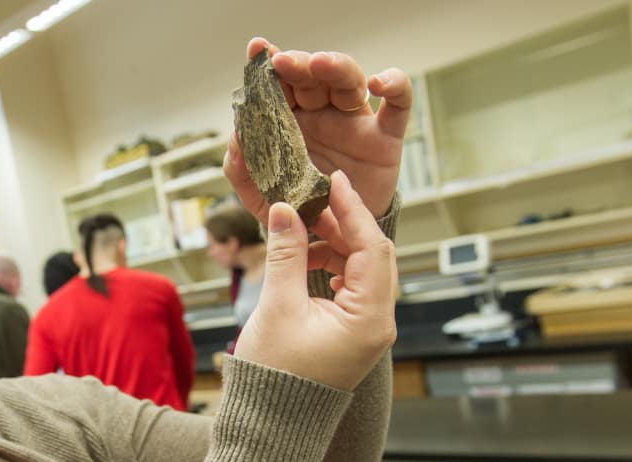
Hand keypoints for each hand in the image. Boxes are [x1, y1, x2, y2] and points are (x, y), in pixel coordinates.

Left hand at [225, 38, 412, 218]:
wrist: (337, 242)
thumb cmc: (301, 212)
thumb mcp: (262, 197)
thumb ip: (242, 170)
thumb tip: (234, 139)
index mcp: (291, 123)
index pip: (281, 86)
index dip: (270, 66)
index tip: (257, 50)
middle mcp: (323, 115)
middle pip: (313, 77)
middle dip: (297, 65)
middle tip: (282, 62)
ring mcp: (354, 122)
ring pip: (349, 81)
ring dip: (334, 67)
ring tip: (318, 63)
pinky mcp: (384, 138)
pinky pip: (397, 104)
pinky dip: (394, 85)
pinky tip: (379, 83)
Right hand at [231, 171, 396, 390]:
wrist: (271, 424)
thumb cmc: (274, 376)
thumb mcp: (277, 307)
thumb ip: (285, 253)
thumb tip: (286, 210)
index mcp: (370, 319)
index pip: (372, 247)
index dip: (352, 210)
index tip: (334, 181)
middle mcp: (379, 323)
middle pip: (374, 255)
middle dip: (344, 224)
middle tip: (313, 200)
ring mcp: (369, 329)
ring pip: (363, 269)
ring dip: (335, 245)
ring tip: (301, 230)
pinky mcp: (354, 333)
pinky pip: (353, 287)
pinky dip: (332, 266)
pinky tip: (307, 259)